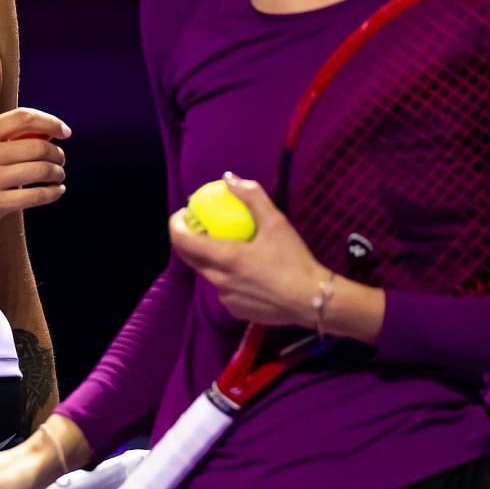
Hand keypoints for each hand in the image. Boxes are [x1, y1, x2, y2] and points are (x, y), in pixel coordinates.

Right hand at [0, 108, 69, 244]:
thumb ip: (12, 137)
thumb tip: (52, 130)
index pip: (23, 118)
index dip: (50, 121)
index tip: (65, 132)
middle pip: (37, 146)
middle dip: (57, 153)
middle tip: (61, 160)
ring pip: (40, 170)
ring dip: (57, 173)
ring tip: (59, 176)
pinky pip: (35, 195)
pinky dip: (53, 193)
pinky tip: (56, 191)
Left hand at [167, 173, 323, 328]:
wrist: (313, 301)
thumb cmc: (294, 261)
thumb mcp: (276, 223)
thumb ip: (252, 197)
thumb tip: (229, 178)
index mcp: (224, 258)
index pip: (181, 241)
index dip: (176, 225)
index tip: (185, 213)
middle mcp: (219, 280)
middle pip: (191, 258)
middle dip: (190, 240)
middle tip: (203, 226)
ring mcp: (226, 298)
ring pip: (209, 274)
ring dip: (213, 259)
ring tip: (232, 247)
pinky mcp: (237, 311)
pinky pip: (225, 289)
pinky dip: (229, 277)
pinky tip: (250, 272)